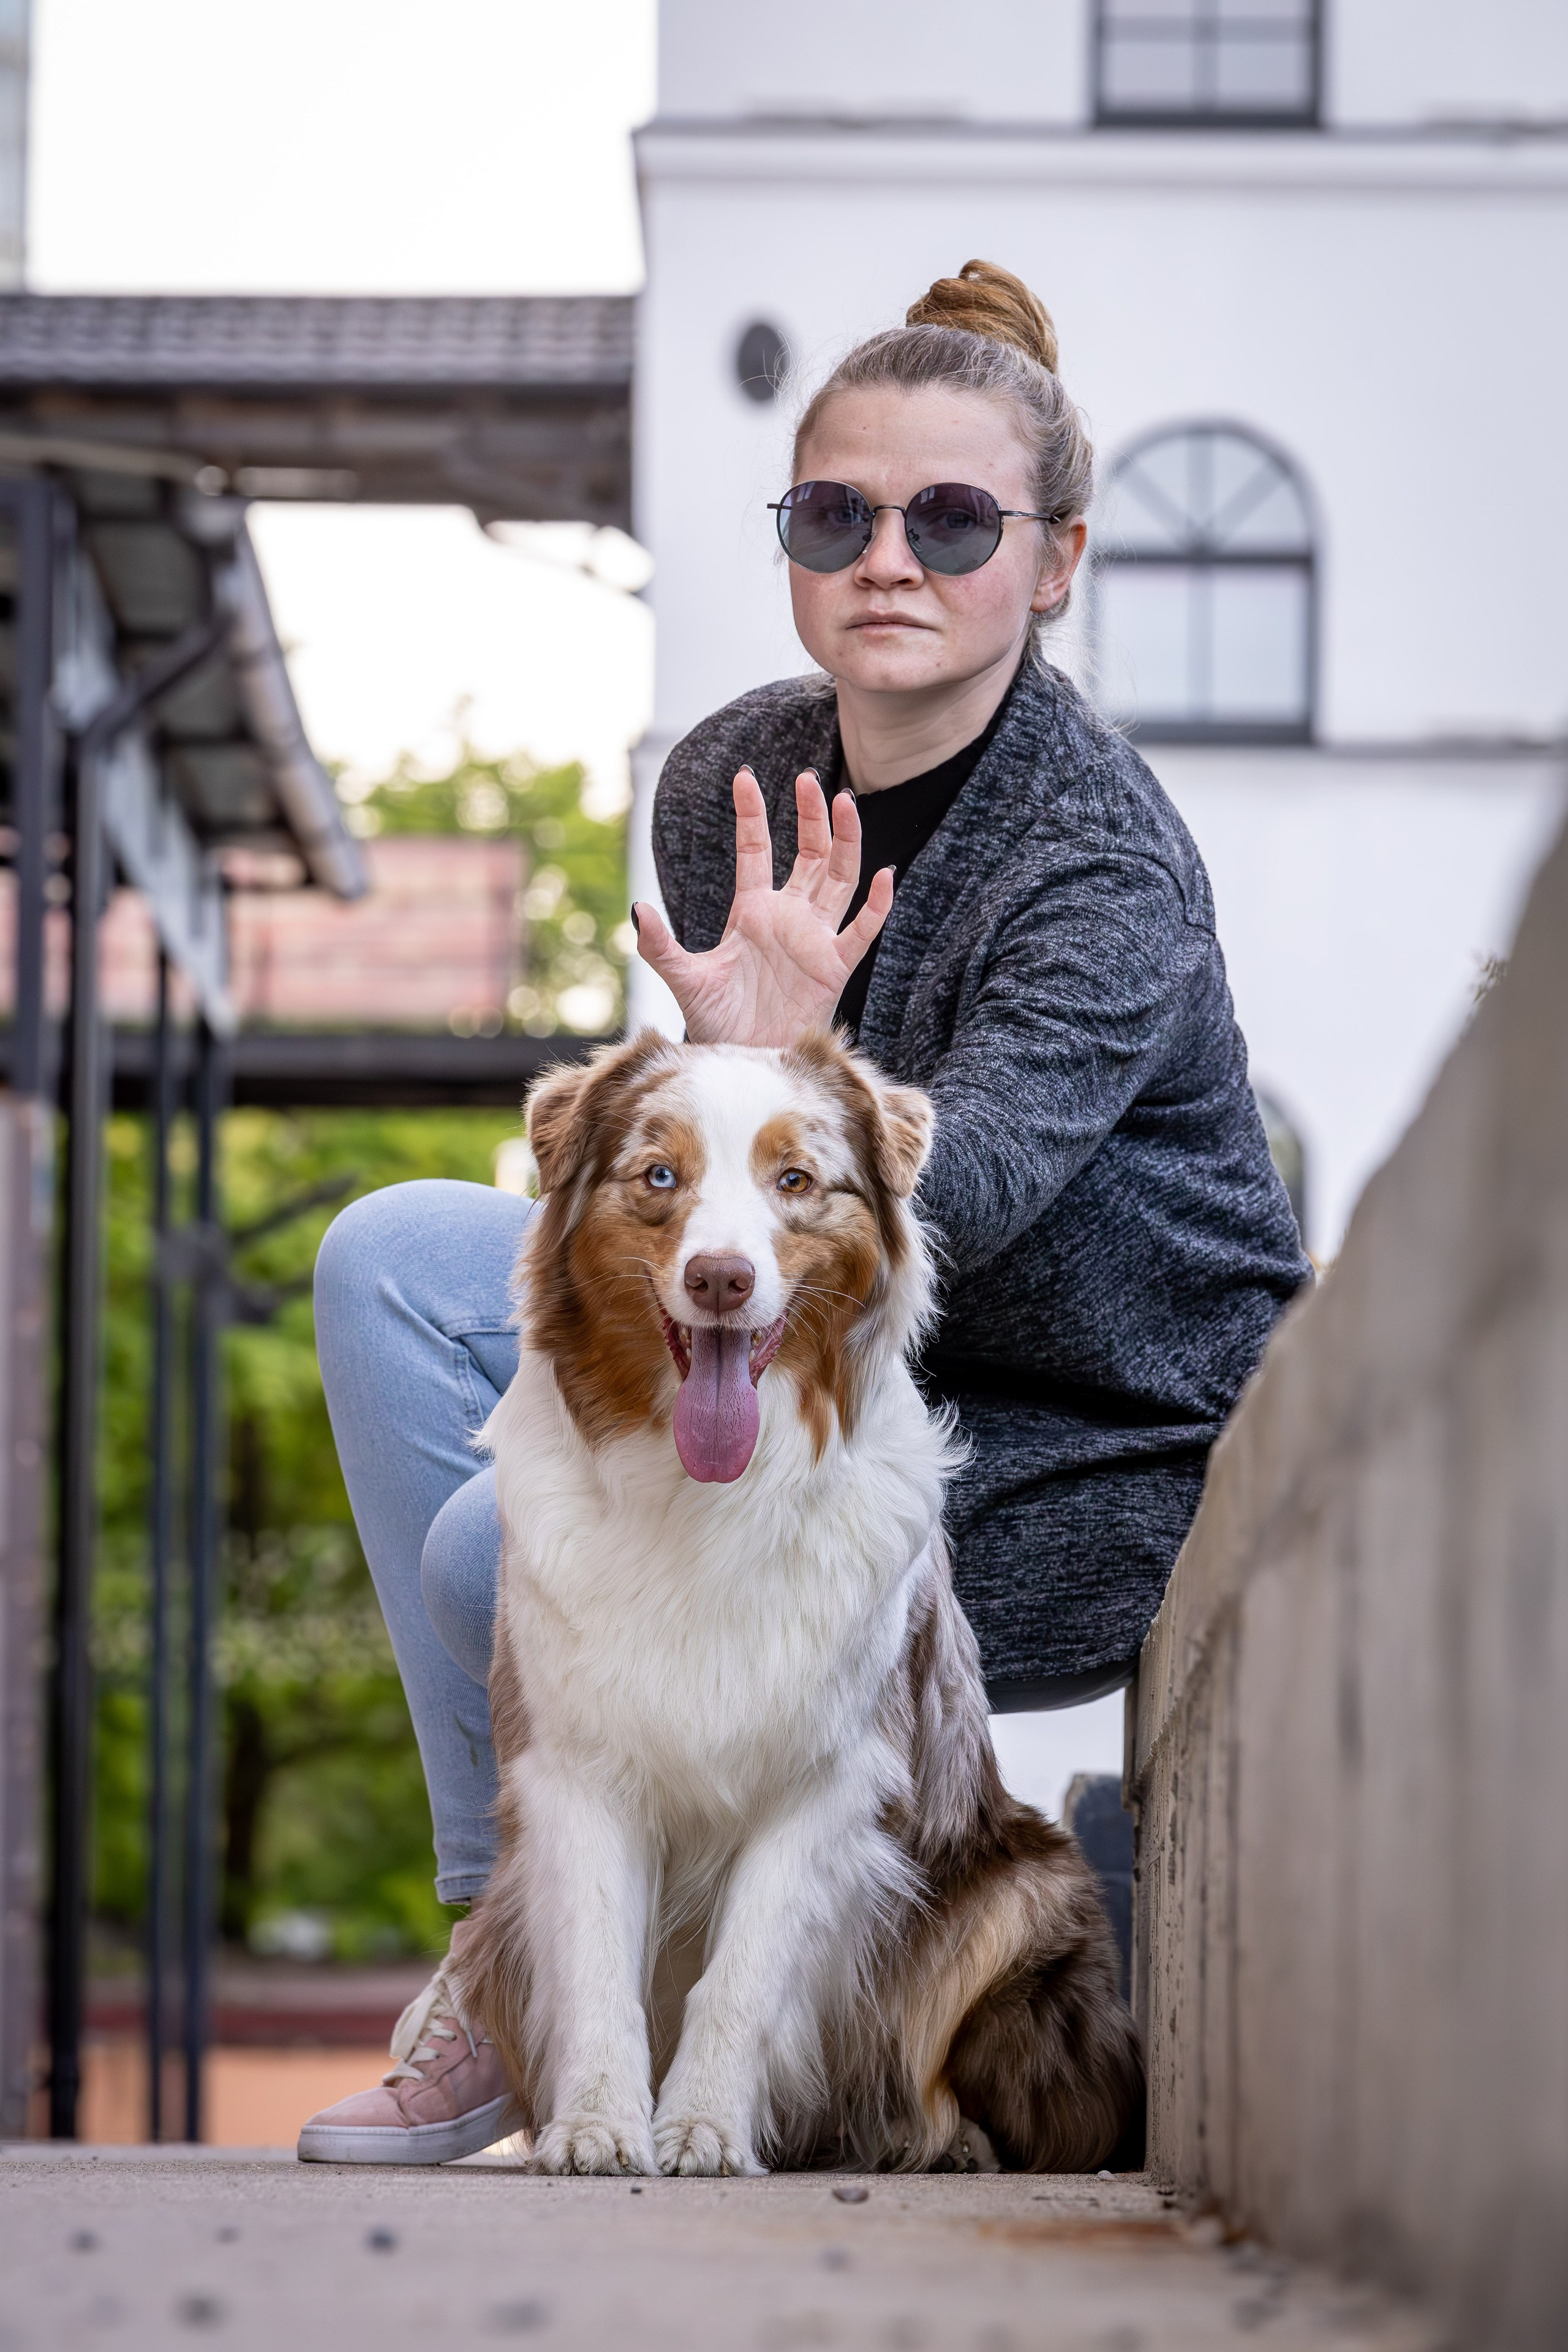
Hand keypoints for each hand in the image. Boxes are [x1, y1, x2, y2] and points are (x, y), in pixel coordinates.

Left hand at [634, 768, 893, 1047]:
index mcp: (751, 911)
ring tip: (845, 803)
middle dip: (810, 817)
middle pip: (808, 854)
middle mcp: (788, 916)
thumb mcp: (684, 978)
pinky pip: (863, 929)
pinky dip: (877, 905)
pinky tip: (884, 876)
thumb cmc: (715, 1021)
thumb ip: (660, 945)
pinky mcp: (836, 966)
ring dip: (845, 842)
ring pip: (840, 878)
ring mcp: (815, 938)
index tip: (744, 778)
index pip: (755, 850)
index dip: (751, 815)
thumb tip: (636, 909)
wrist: (743, 1060)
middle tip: (808, 780)